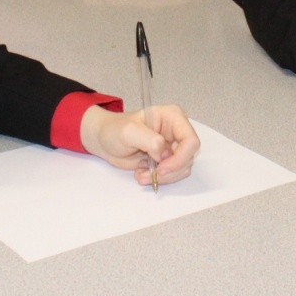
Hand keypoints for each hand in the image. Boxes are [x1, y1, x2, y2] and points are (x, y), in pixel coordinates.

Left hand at [79, 103, 200, 185]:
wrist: (105, 140)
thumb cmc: (115, 129)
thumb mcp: (129, 131)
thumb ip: (150, 140)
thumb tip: (166, 154)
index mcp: (173, 117)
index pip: (190, 140)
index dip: (180, 157)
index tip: (162, 168)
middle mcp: (177, 131)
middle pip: (188, 157)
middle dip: (170, 171)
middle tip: (150, 174)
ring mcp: (173, 146)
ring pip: (182, 169)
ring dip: (163, 177)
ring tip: (142, 174)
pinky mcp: (167, 159)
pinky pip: (173, 174)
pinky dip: (159, 179)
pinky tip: (143, 173)